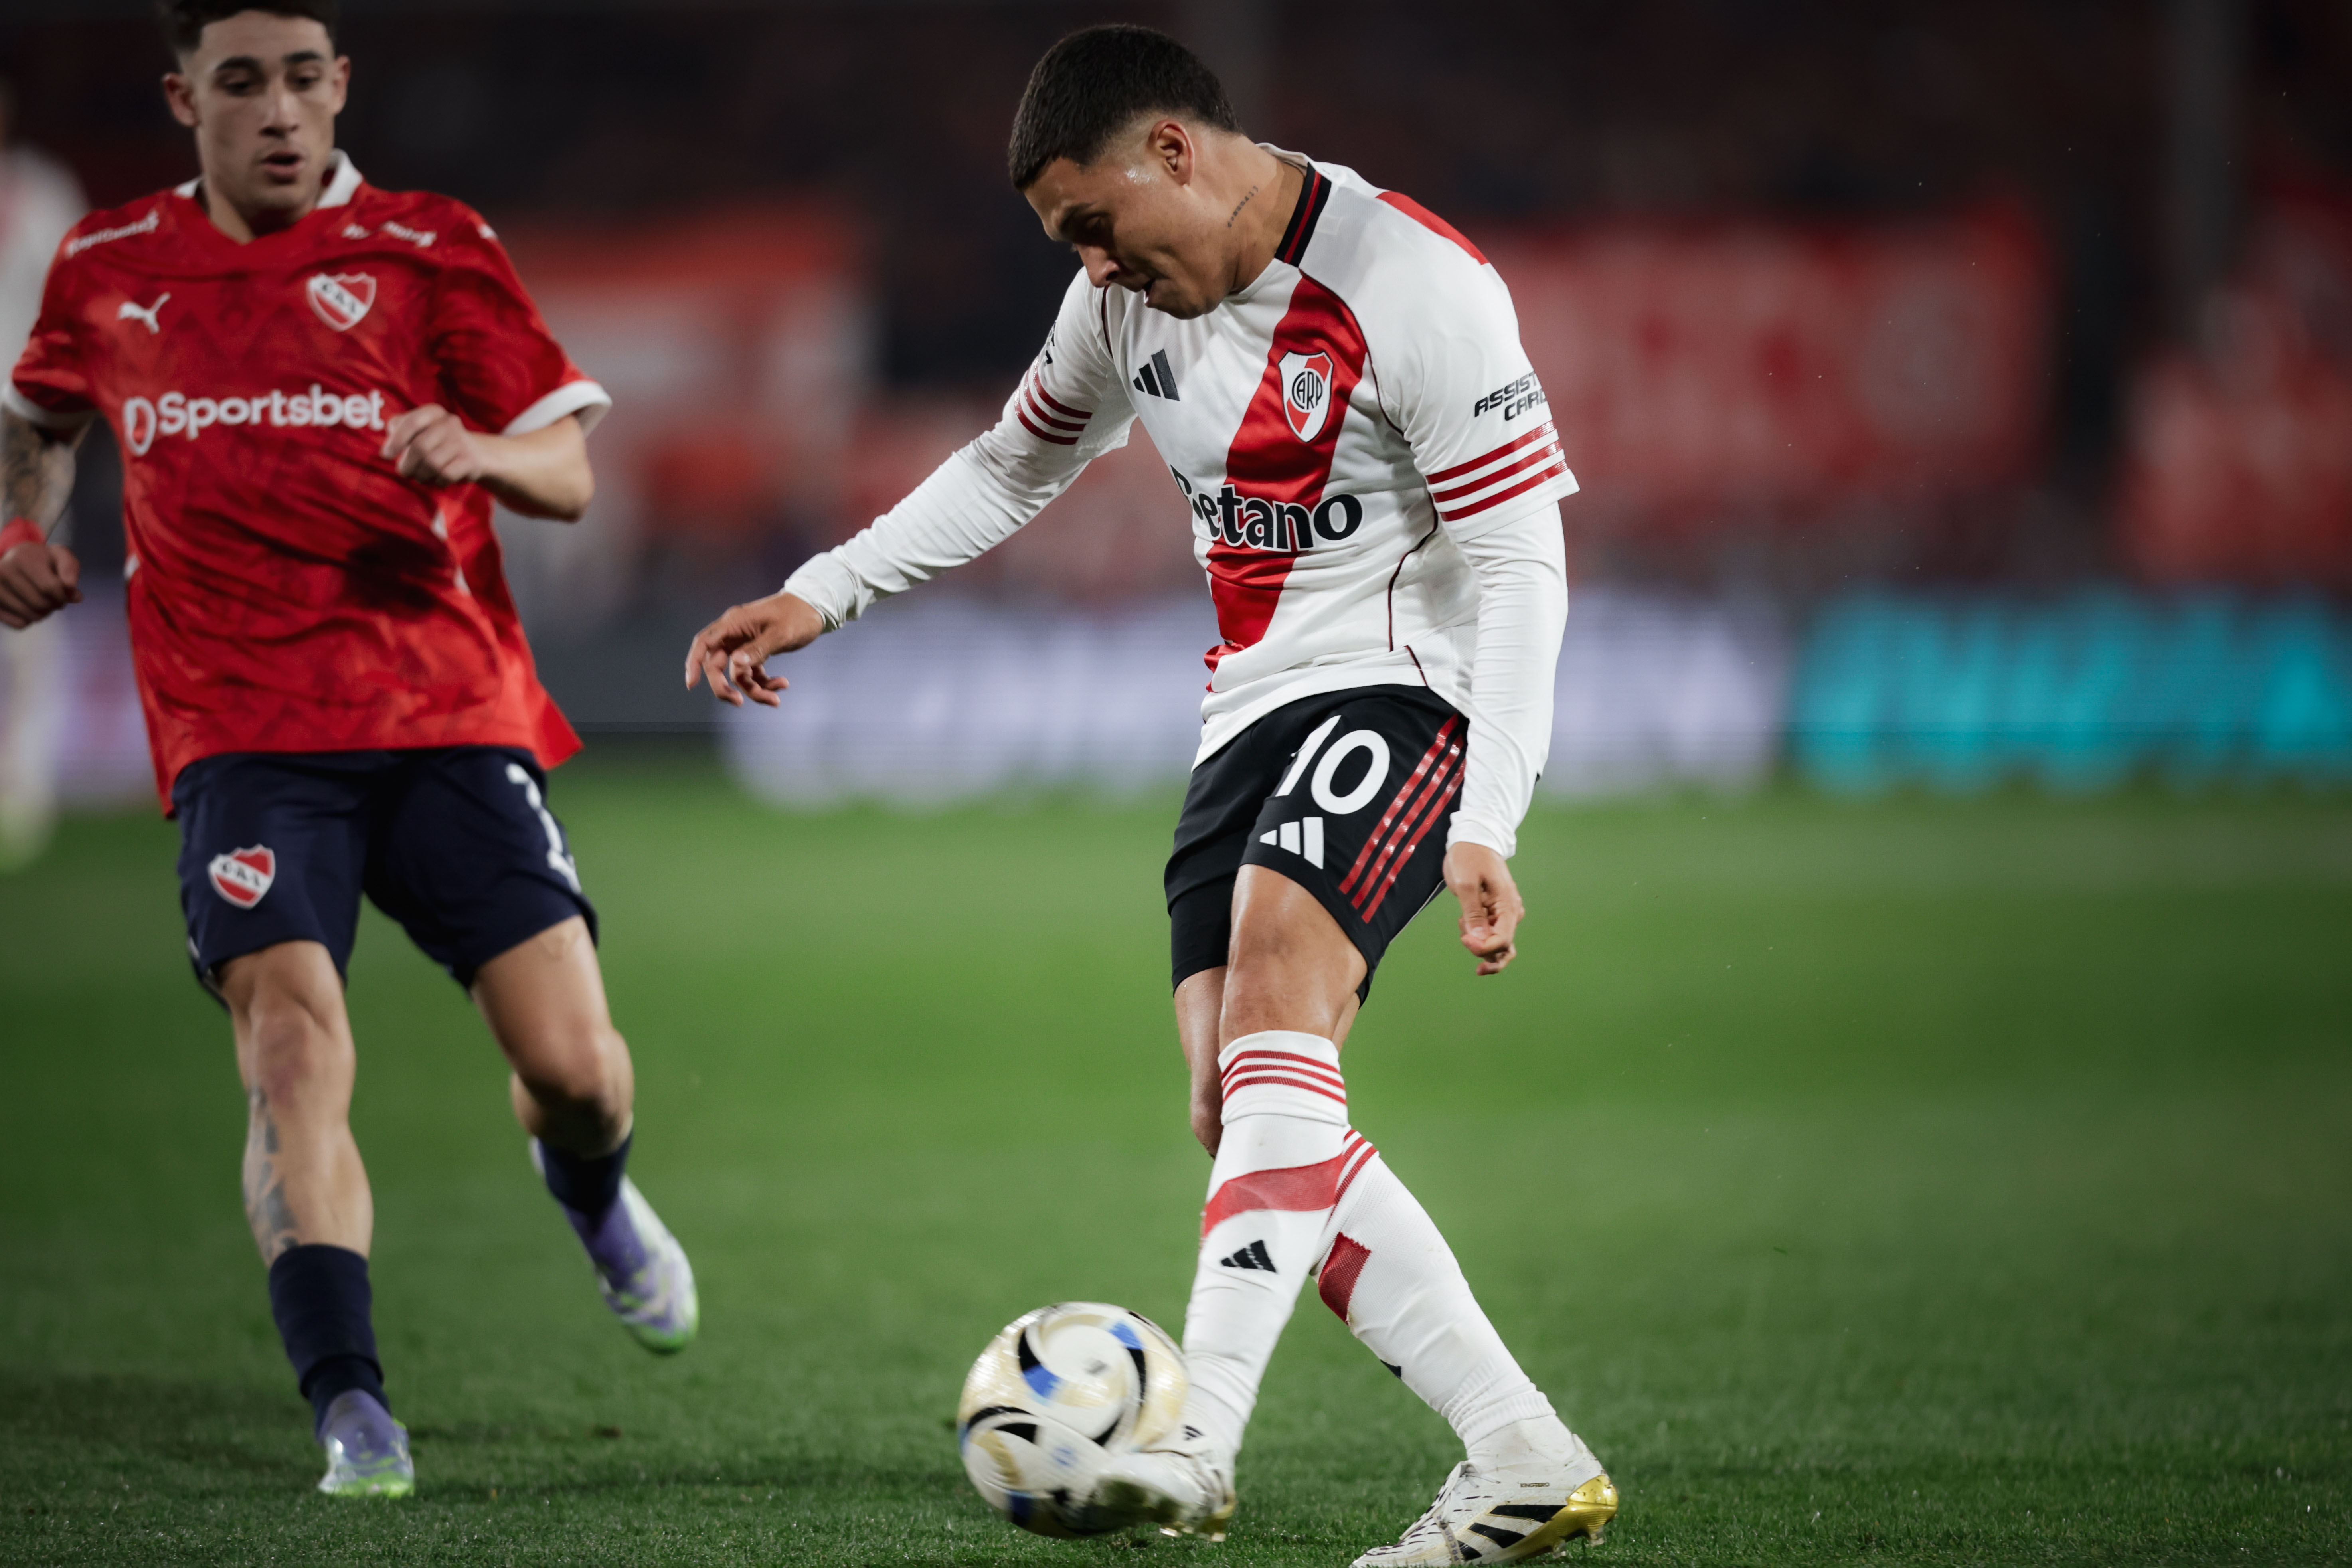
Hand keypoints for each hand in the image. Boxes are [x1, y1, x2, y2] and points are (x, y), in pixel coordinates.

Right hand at [0, 539, 81, 628]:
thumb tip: (74, 593)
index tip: (65, 594)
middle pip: (39, 603)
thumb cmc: (43, 560)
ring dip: (43, 614)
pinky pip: (18, 624)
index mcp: (22, 558)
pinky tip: (30, 607)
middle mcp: (4, 571)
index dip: (63, 596)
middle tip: (55, 599)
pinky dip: (30, 620)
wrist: (16, 560)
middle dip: (54, 605)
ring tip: (44, 602)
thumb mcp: (60, 556)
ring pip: (29, 616)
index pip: (50, 588)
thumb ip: (70, 569)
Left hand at [380, 404, 492, 488]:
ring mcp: (462, 442)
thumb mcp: (420, 429)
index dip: (397, 440)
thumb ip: (400, 430)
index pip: (412, 422)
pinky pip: (446, 475)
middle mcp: (449, 423)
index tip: (386, 455)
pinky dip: (437, 481)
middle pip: (420, 447)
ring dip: (421, 475)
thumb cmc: (438, 442)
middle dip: (407, 464)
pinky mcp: (470, 460)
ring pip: (432, 464)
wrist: (478, 454)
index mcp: (434, 412)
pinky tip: (438, 480)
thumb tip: (387, 449)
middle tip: (405, 472)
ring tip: (421, 477)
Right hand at [683, 591, 826, 706]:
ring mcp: (745, 644)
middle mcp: (735, 634)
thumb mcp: (780, 633)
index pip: (704, 643)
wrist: (815, 608)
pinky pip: (753, 673)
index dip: (694, 663)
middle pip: (718, 665)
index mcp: (733, 624)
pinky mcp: (757, 652)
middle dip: (726, 687)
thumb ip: (758, 649)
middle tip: (739, 702)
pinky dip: (765, 683)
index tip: (691, 684)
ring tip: (776, 699)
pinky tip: (782, 684)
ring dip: (754, 690)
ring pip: (738, 674)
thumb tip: (737, 663)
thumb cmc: (797, 615)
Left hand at [1444, 841, 1524, 974]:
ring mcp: (1504, 914)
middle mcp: (1511, 913)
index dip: (1483, 948)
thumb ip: (1473, 913)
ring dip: (1478, 943)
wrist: (1473, 841)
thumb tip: (1479, 940)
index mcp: (1508, 906)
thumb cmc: (1469, 857)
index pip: (1502, 941)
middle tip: (1463, 937)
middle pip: (1503, 948)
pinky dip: (1477, 935)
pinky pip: (1490, 934)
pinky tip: (1465, 921)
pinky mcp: (1495, 913)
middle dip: (1482, 951)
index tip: (1464, 939)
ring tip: (1463, 921)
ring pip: (1497, 944)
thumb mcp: (1466, 883)